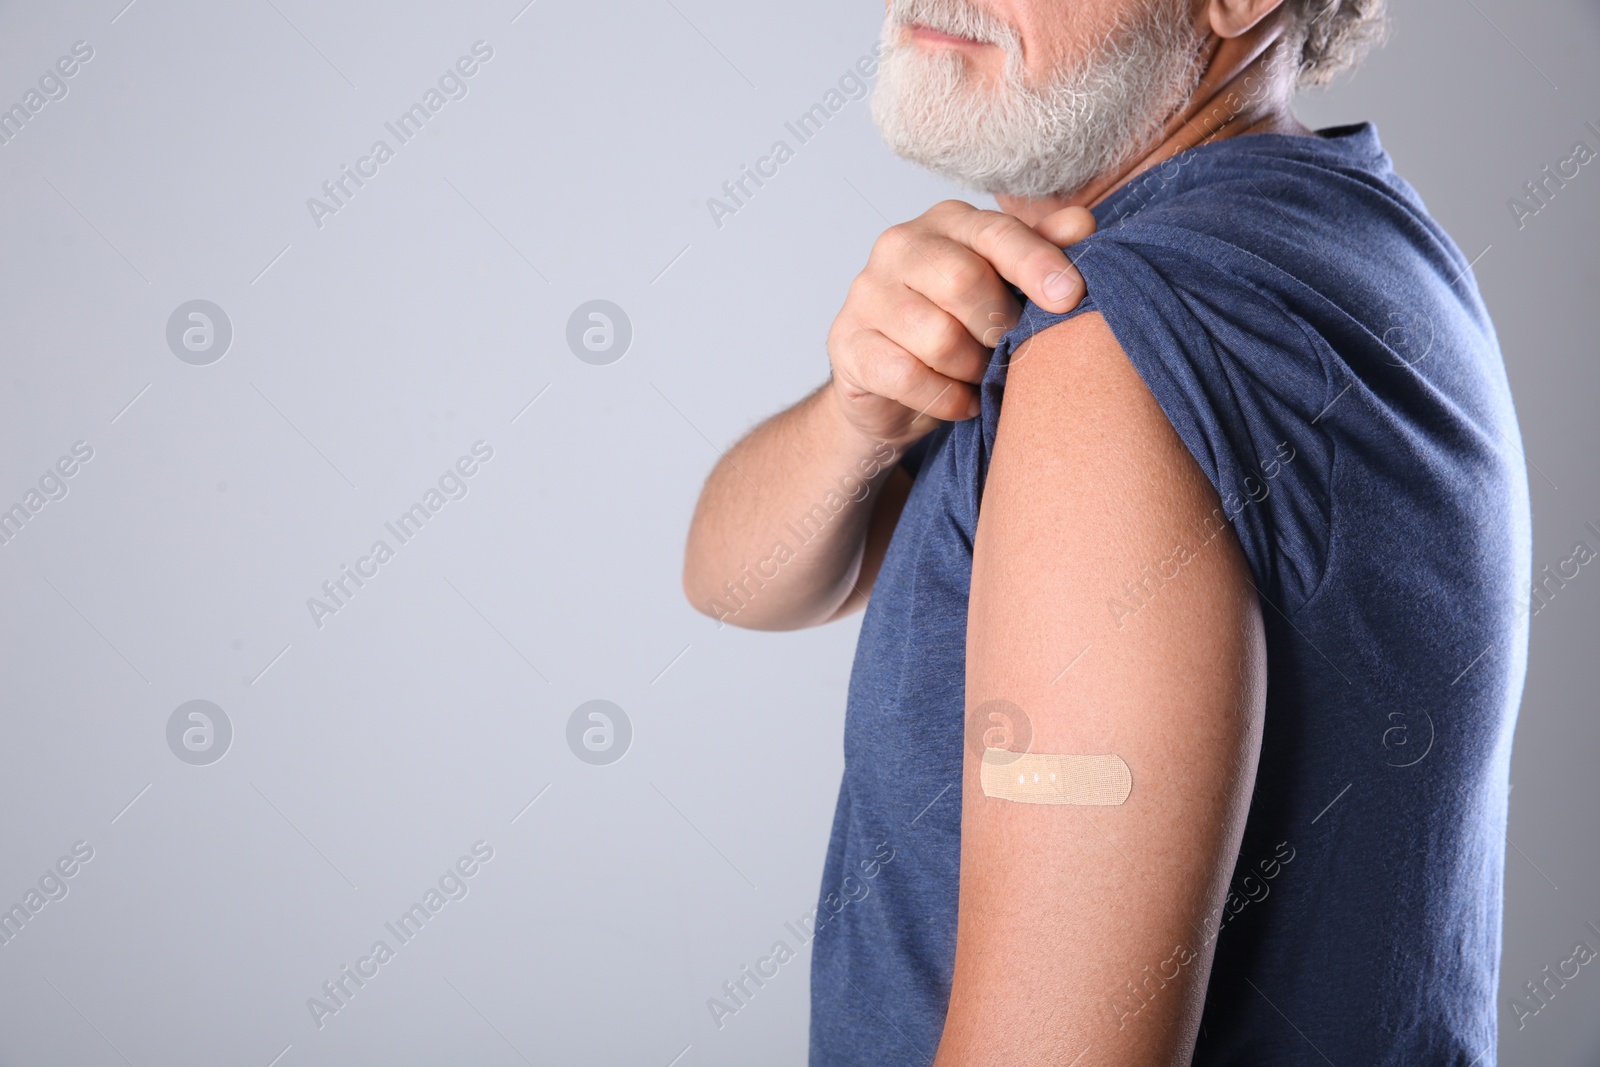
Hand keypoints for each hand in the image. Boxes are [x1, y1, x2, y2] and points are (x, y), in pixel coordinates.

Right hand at [825, 199, 1096, 445]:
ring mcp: (866, 295)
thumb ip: (1040, 252)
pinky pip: (907, 376)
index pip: (995, 231)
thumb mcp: (1006, 288)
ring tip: (980, 376)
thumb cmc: (959, 328)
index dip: (1035, 263)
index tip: (1070, 296)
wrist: (891, 390)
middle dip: (998, 327)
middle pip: (963, 281)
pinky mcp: (848, 345)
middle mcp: (899, 246)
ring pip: (937, 336)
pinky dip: (945, 399)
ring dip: (972, 369)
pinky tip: (959, 402)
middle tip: (1009, 349)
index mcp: (946, 223)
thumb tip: (1082, 224)